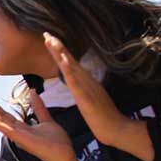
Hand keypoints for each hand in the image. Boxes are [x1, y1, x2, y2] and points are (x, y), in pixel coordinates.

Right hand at [0, 91, 75, 160]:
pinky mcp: (21, 139)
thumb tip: (33, 91)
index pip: (5, 114)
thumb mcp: (46, 119)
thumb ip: (38, 107)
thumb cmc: (57, 142)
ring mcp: (17, 135)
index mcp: (22, 127)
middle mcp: (17, 131)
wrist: (63, 155)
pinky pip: (7, 130)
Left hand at [41, 33, 145, 154]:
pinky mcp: (87, 98)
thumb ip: (81, 84)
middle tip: (46, 33)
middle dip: (57, 47)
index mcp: (83, 80)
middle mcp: (85, 80)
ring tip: (53, 42)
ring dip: (62, 54)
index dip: (58, 50)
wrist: (115, 128)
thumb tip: (74, 76)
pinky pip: (77, 84)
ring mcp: (87, 87)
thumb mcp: (88, 94)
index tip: (48, 37)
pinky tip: (64, 63)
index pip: (68, 62)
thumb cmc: (102, 113)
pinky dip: (70, 73)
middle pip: (69, 60)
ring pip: (72, 68)